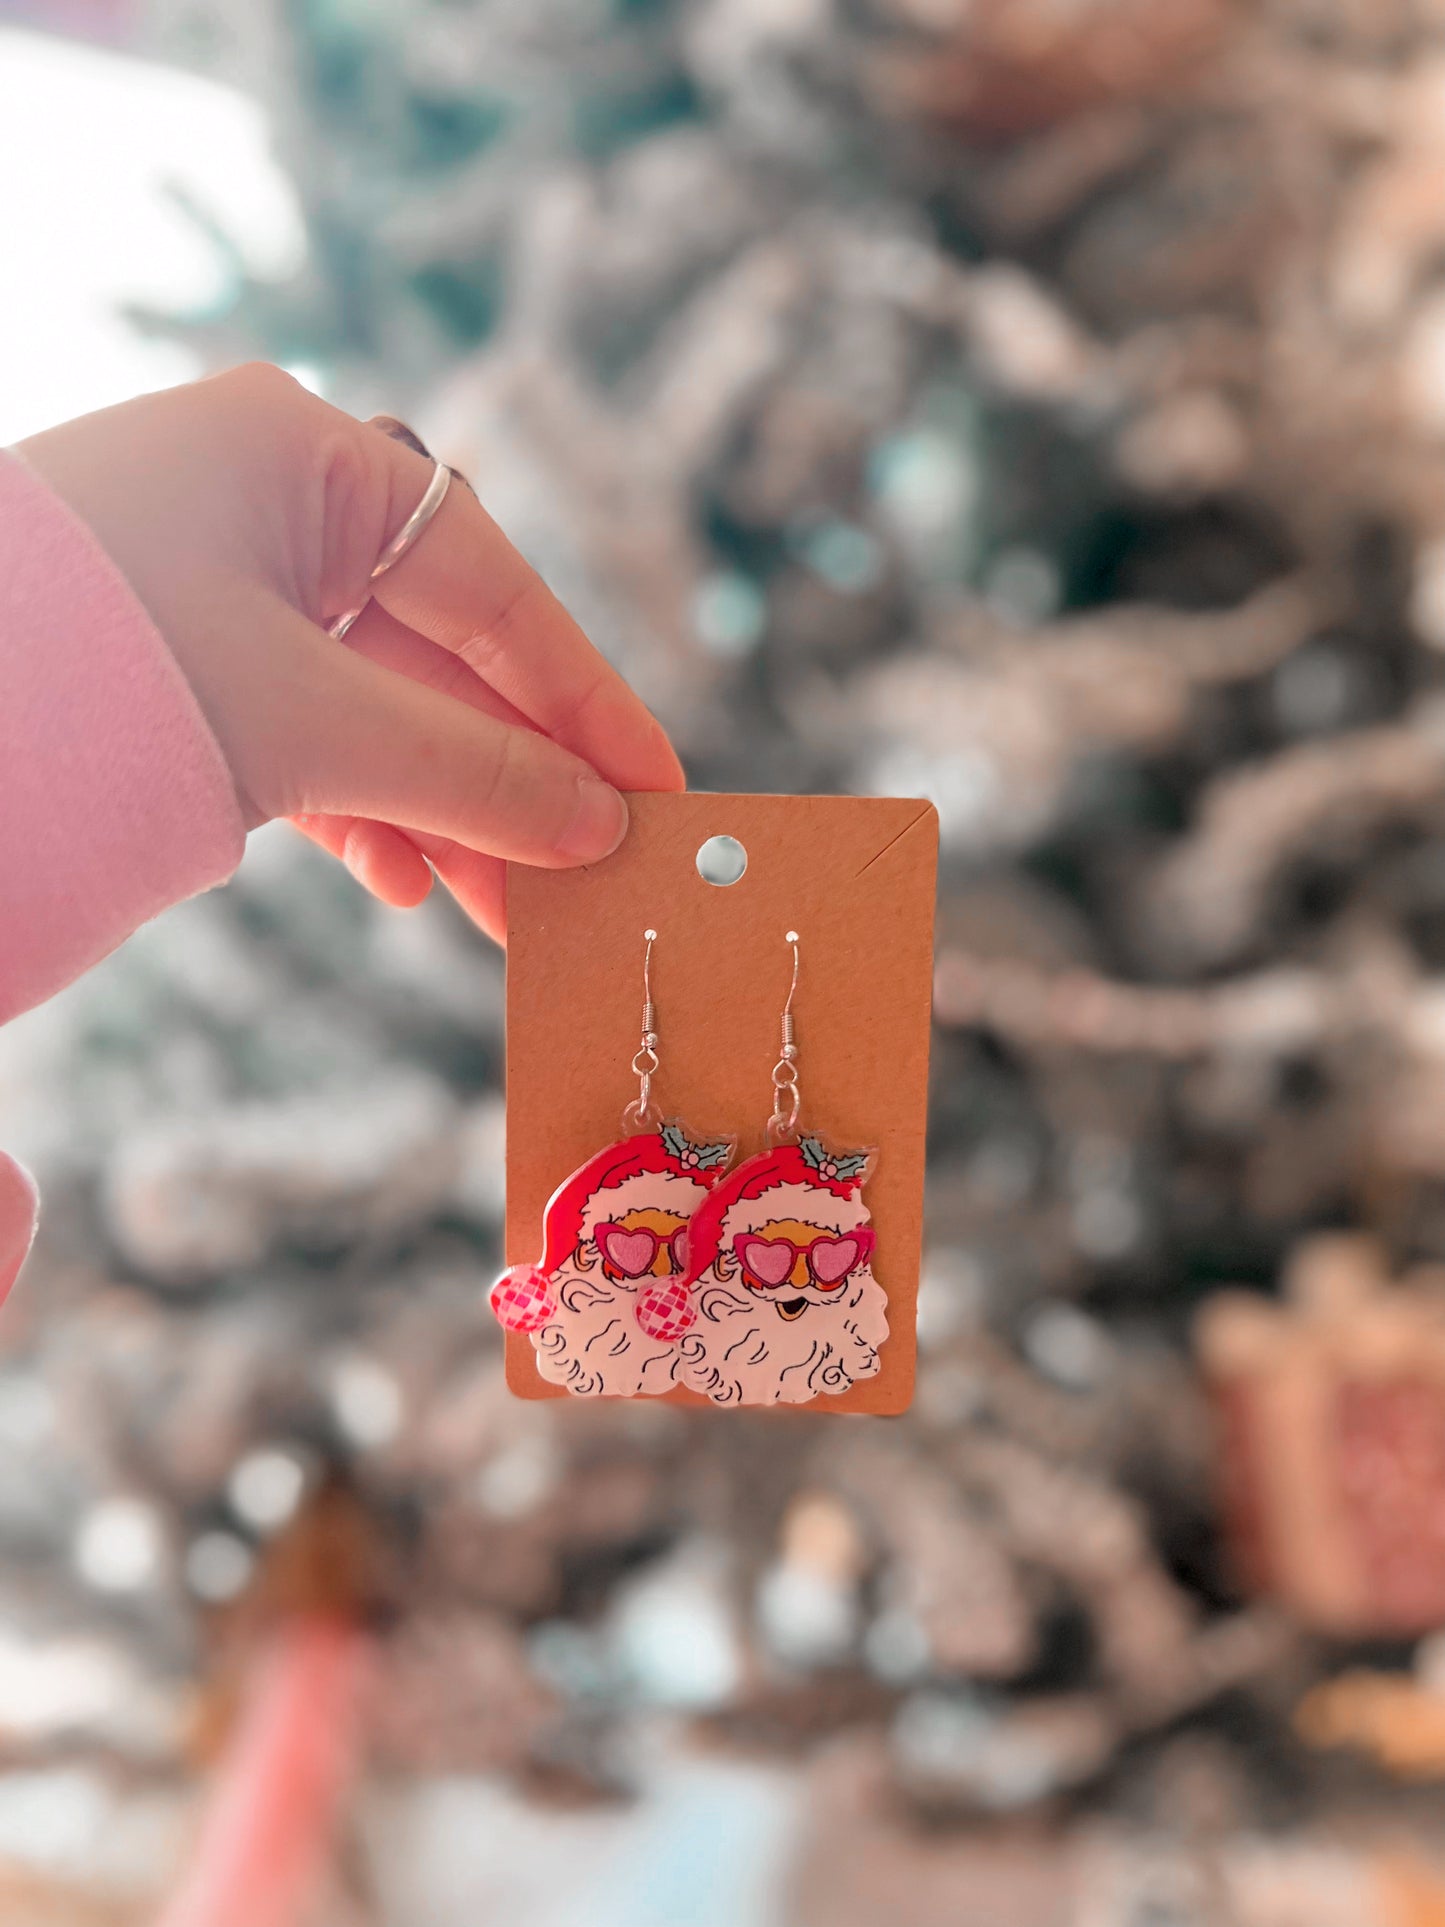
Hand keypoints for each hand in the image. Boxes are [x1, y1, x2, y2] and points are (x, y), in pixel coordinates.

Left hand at [19, 363, 682, 942]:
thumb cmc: (100, 674)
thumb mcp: (310, 724)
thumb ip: (469, 772)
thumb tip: (596, 826)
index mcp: (303, 459)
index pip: (491, 585)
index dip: (583, 697)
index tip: (657, 787)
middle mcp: (267, 506)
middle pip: (442, 658)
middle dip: (516, 779)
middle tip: (595, 878)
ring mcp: (220, 586)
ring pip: (378, 712)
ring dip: (448, 815)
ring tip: (509, 916)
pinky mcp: (183, 664)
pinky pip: (308, 738)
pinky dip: (362, 813)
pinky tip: (406, 883)